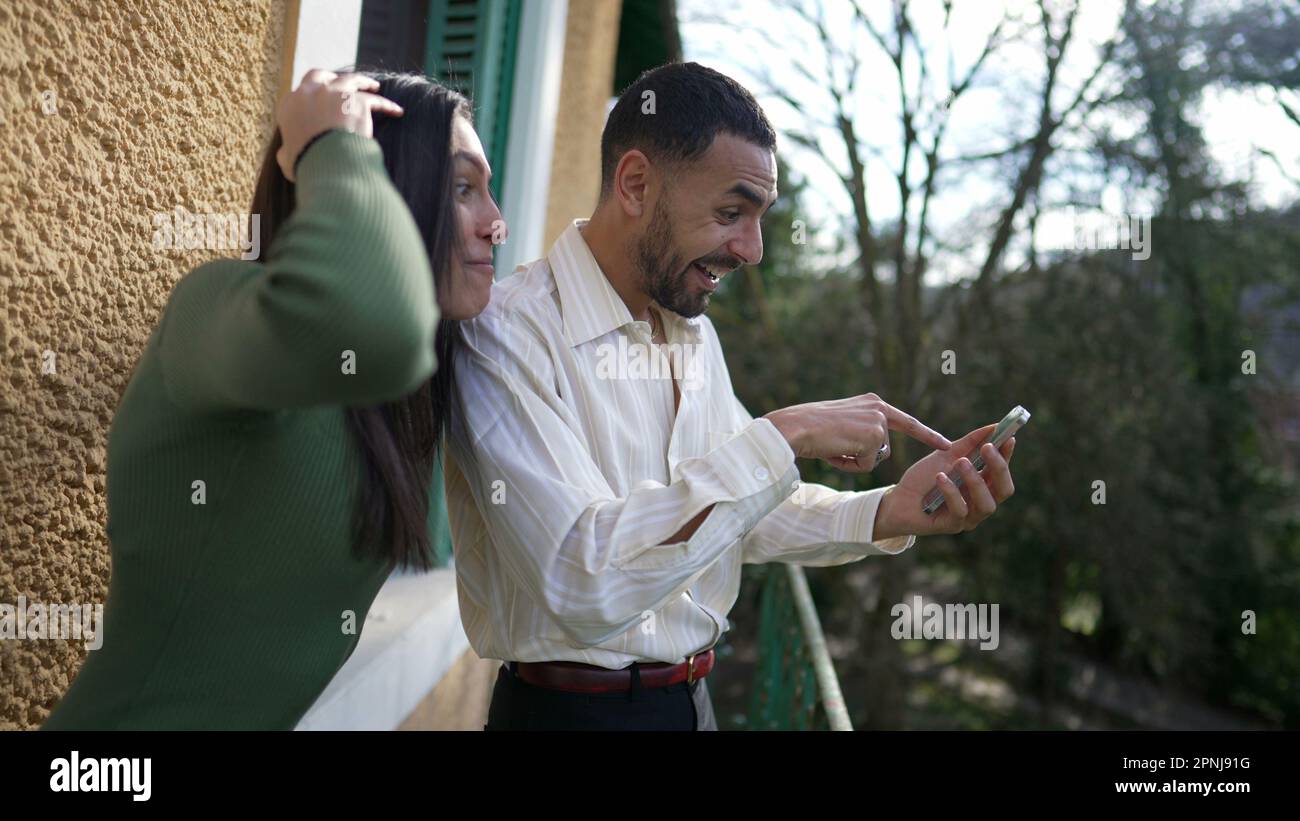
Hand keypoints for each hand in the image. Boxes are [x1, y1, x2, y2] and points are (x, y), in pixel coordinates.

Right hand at [275, 69, 404, 181]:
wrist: (325, 160)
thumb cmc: (305, 162)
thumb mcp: (287, 159)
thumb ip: (286, 151)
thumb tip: (285, 153)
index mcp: (290, 105)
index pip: (301, 94)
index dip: (312, 96)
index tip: (321, 102)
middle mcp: (310, 92)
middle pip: (322, 76)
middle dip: (332, 77)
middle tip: (343, 81)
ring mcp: (334, 93)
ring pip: (350, 79)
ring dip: (362, 81)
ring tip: (373, 85)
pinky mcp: (356, 100)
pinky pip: (375, 100)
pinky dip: (387, 105)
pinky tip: (396, 110)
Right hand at [762, 393, 951, 473]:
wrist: (795, 426)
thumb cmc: (809, 428)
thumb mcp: (840, 424)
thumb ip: (859, 431)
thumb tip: (870, 453)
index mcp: (871, 402)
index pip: (904, 421)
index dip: (926, 434)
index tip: (946, 444)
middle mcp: (878, 408)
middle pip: (882, 449)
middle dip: (862, 457)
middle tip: (836, 449)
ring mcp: (878, 422)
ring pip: (874, 458)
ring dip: (853, 461)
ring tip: (832, 447)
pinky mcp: (873, 437)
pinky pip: (865, 465)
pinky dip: (848, 465)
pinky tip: (834, 451)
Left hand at [873, 423, 1016, 538]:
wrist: (897, 498)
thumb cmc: (924, 478)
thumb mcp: (947, 455)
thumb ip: (970, 443)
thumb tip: (995, 426)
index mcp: (982, 485)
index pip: (1002, 471)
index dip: (1007, 455)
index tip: (1008, 437)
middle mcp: (980, 502)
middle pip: (1004, 490)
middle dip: (998, 467)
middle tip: (987, 448)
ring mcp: (969, 517)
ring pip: (987, 504)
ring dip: (976, 480)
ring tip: (960, 462)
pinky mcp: (953, 526)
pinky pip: (960, 510)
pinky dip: (951, 491)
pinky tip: (940, 477)